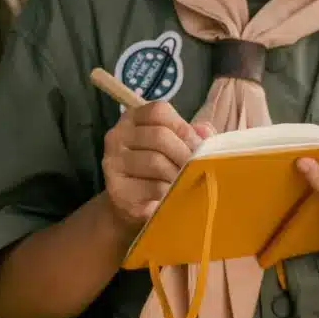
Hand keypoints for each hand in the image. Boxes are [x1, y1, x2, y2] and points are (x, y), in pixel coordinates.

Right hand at [102, 102, 214, 229]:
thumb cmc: (158, 171)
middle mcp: (116, 137)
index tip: (198, 145)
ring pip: (156, 162)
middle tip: (199, 167)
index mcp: (132, 119)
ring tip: (188, 182)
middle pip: (159, 136)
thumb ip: (190, 135)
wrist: (133, 206)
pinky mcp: (118, 191)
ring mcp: (113, 164)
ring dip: (178, 174)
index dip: (183, 128)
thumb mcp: (174, 146)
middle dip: (185, 153)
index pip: (158, 111)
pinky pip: (153, 188)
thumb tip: (205, 131)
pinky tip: (175, 196)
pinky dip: (170, 192)